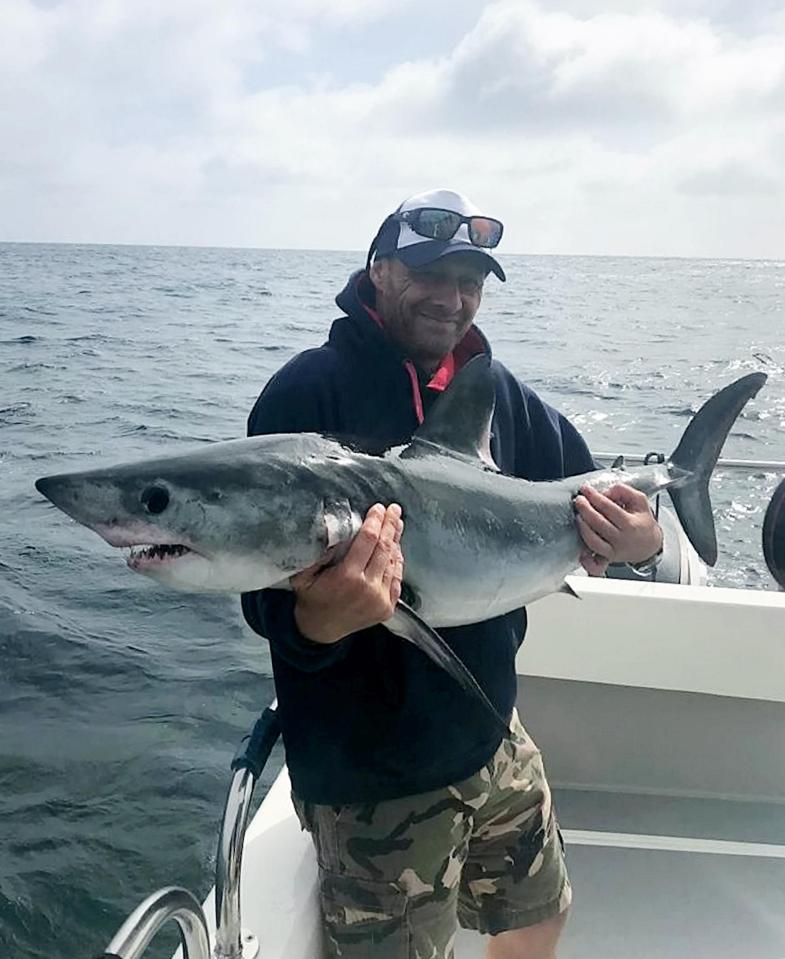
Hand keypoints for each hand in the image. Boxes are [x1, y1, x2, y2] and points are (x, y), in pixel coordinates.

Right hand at [291, 503, 403, 643]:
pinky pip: (397, 579)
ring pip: (393, 562)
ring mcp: (380, 599)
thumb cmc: (311, 598)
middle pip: (384, 548)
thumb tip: (330, 529)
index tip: (379, 508)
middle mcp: (367, 588)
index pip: (368, 540)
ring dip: (396, 541)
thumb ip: (315, 554)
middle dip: (390, 525)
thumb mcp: (303, 576)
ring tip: (397, 524)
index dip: (375, 521)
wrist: (321, 631)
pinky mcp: (387, 608)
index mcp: (347, 577)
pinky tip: (396, 548)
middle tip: (394, 509)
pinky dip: (398, 562)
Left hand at [574, 484, 662, 576]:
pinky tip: (581, 552)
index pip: (608, 508)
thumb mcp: (640, 501)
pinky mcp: (608, 559)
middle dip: (585, 509)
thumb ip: (623, 491)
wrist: (650, 544)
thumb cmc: (642, 522)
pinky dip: (587, 562)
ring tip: (578, 515)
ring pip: (593, 541)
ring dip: (582, 527)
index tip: (586, 489)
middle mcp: (622, 539)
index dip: (594, 497)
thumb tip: (605, 492)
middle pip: (598, 523)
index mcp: (630, 524)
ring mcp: (614, 551)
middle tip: (579, 500)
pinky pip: (596, 565)